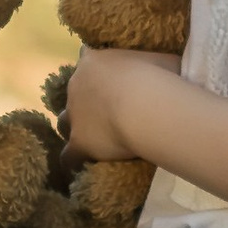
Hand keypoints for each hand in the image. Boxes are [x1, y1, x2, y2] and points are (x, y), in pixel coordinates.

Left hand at [62, 46, 181, 162]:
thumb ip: (153, 65)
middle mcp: (76, 84)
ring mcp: (74, 114)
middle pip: (75, 93)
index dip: (96, 72)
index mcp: (93, 60)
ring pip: (65, 123)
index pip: (86, 60)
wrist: (145, 105)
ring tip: (94, 140)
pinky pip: (69, 156)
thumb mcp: (161, 60)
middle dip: (88, 103)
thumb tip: (163, 69)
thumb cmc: (159, 77)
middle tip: (109, 113)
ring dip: (77, 130)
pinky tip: (83, 168)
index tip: (109, 81)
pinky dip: (74, 161)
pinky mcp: (78, 142)